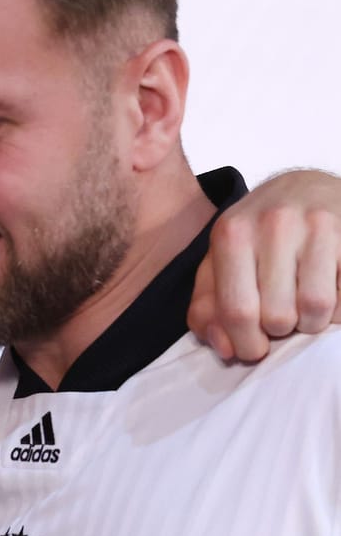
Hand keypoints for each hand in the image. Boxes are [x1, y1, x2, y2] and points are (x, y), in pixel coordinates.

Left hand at [188, 168, 340, 360]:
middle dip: (279, 330)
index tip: (252, 348)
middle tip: (280, 317)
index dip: (245, 343)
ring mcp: (318, 225)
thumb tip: (223, 347)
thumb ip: (207, 306)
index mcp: (232, 233)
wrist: (308, 187)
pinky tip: (328, 291)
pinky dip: (338, 309)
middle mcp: (273, 224)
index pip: (236, 311)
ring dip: (311, 321)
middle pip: (277, 316)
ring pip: (316, 308)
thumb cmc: (257, 235)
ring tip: (303, 305)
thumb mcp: (220, 262)